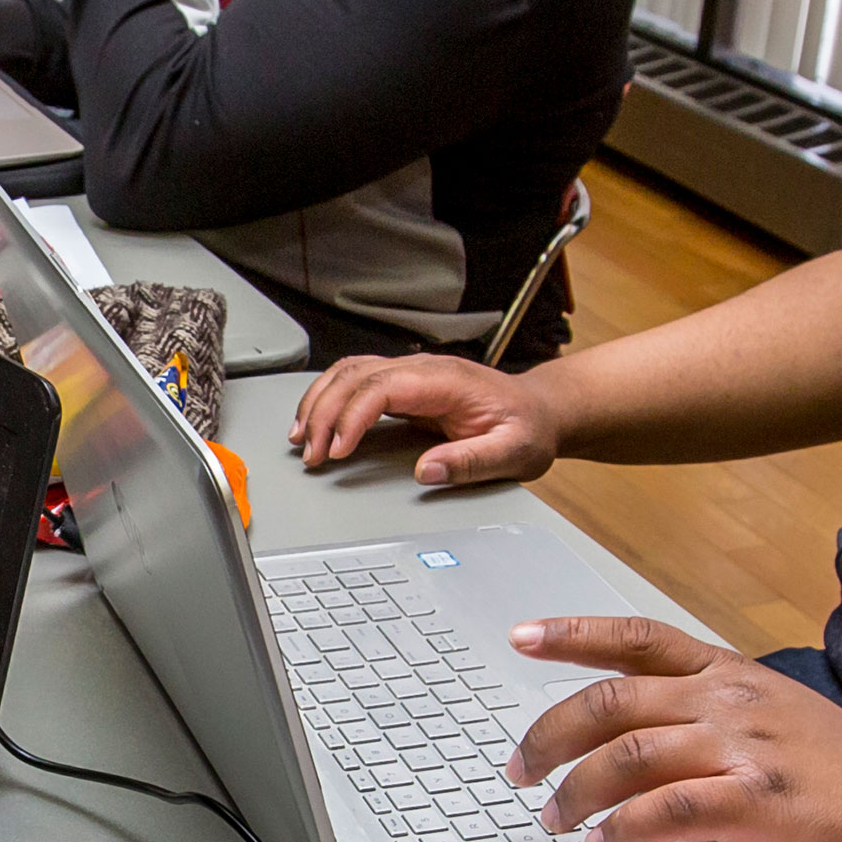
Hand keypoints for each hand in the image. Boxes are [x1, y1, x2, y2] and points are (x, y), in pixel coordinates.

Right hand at [288, 352, 560, 485]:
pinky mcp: (405, 386)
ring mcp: (412, 374)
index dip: (353, 415)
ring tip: (301, 438)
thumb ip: (471, 462)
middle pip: (356, 375)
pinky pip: (356, 382)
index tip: (338, 449)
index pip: (383, 386)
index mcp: (447, 380)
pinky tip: (316, 423)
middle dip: (324, 413)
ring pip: (349, 373)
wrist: (539, 410)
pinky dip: (329, 399)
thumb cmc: (527, 428)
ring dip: (319, 402)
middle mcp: (424, 370)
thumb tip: (425, 472)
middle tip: (311, 453)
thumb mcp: (514, 451)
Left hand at [501, 619, 841, 841]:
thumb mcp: (770, 717)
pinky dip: (624, 829)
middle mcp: (729, 700)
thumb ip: (705, 718)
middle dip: (549, 735)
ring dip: (575, 791)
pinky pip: (668, 809)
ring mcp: (744, 748)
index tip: (522, 636)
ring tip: (556, 818)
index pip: (636, 637)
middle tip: (522, 769)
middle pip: (611, 700)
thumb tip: (633, 740)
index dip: (572, 634)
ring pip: (626, 755)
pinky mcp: (758, 802)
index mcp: (728, 674)